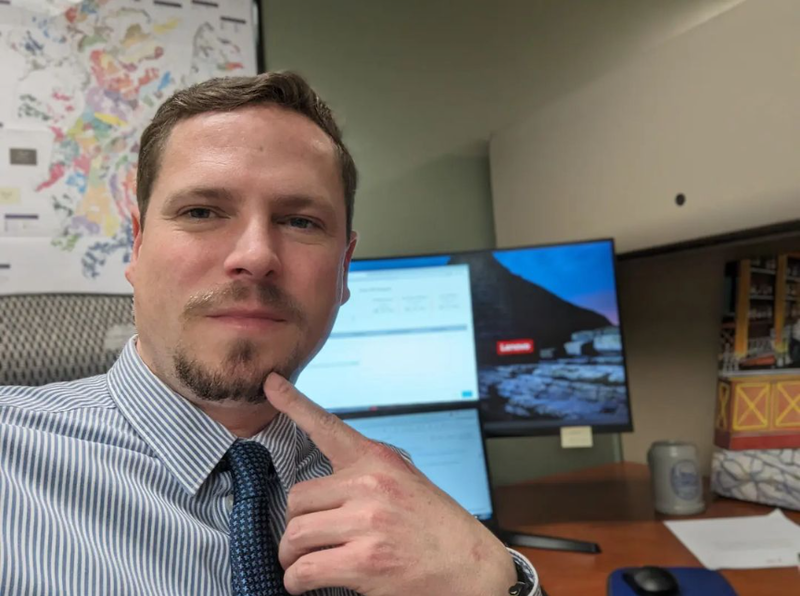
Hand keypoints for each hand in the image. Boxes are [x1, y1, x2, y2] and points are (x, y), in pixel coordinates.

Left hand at [265, 373, 517, 595]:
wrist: (475, 569)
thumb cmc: (440, 530)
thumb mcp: (407, 485)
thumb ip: (368, 479)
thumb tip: (325, 493)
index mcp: (379, 461)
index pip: (328, 427)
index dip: (294, 403)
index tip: (271, 383)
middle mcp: (371, 485)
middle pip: (297, 498)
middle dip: (295, 524)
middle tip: (304, 542)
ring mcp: (368, 522)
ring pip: (295, 535)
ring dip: (290, 556)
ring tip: (300, 565)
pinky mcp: (365, 562)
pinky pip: (305, 569)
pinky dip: (296, 582)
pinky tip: (304, 584)